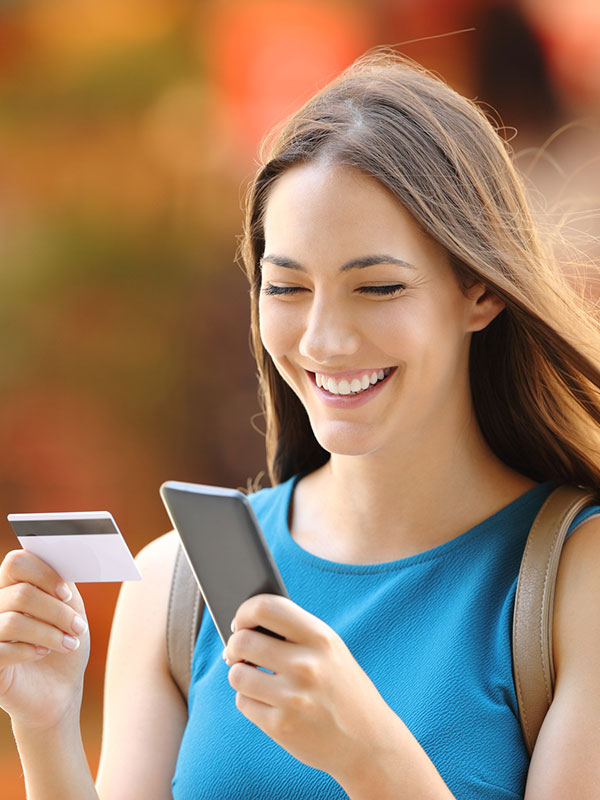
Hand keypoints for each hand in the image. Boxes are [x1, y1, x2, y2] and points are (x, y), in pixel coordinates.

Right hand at [0, 549, 89, 729]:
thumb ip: (62, 584)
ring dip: (50, 632)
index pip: (16, 562)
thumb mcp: (69, 609)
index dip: (44, 574)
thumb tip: (63, 562)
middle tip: (78, 626)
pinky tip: (43, 654)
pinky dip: (30, 650)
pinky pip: (2, 649)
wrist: (59, 691)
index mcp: (13, 587)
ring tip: (69, 643)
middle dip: (58, 611)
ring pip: (14, 621)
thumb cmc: (63, 644)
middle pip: (21, 593)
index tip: (66, 593)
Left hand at [223, 594, 393, 779]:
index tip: (241, 621)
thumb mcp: (329, 649)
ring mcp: (292, 698)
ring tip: (254, 676)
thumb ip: (293, 631)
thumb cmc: (340, 686)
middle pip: (242, 641)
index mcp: (319, 637)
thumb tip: (242, 624)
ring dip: (240, 674)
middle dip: (235, 646)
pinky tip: (266, 700)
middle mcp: (306, 665)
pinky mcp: (281, 727)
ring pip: (237, 674)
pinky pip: (243, 702)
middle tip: (239, 652)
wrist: (368, 741)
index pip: (265, 607)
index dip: (245, 611)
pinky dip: (249, 700)